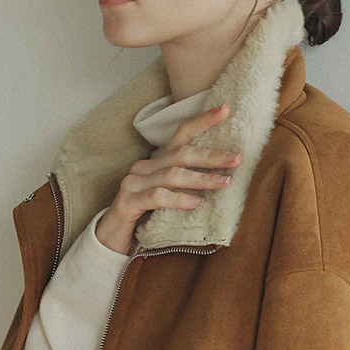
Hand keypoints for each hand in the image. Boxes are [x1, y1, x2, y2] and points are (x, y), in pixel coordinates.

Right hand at [94, 103, 242, 253]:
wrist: (113, 239)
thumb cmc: (146, 218)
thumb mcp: (170, 198)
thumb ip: (187, 186)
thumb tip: (223, 179)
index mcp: (156, 162)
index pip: (181, 134)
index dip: (203, 121)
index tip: (226, 110)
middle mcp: (144, 166)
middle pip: (181, 153)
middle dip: (211, 156)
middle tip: (237, 159)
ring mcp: (134, 182)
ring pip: (172, 174)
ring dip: (201, 178)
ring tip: (224, 183)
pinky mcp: (128, 202)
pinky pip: (158, 196)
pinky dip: (180, 199)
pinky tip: (196, 203)